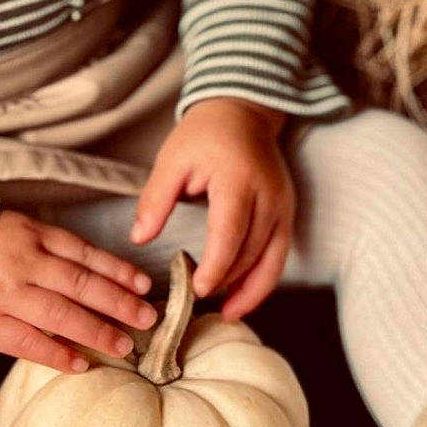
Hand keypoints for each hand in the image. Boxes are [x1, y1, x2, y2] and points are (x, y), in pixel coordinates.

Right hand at [0, 207, 158, 374]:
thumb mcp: (12, 229)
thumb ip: (48, 247)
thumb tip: (97, 275)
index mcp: (31, 234)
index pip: (85, 253)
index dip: (118, 270)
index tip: (144, 285)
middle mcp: (22, 262)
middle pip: (81, 284)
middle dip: (118, 303)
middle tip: (147, 318)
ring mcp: (4, 294)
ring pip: (61, 315)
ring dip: (97, 332)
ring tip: (124, 347)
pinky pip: (28, 342)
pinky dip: (57, 354)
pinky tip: (81, 365)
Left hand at [128, 99, 294, 320]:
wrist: (243, 112)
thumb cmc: (204, 135)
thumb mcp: (172, 160)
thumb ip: (155, 200)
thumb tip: (139, 239)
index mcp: (239, 180)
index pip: (231, 231)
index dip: (217, 265)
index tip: (197, 290)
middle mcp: (269, 196)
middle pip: (252, 251)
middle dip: (228, 282)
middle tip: (196, 304)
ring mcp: (283, 207)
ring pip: (272, 260)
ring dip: (251, 291)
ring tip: (226, 314)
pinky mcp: (287, 214)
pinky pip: (279, 255)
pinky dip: (263, 280)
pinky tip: (242, 297)